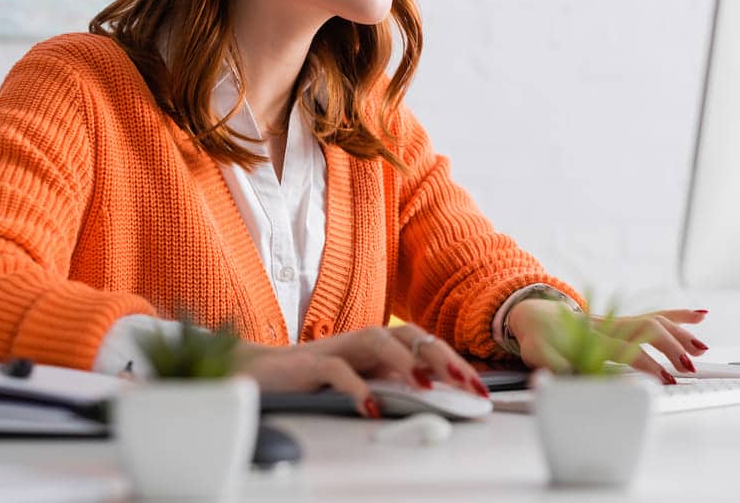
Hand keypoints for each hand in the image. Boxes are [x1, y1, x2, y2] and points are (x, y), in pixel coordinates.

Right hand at [236, 323, 490, 417]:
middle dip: (441, 358)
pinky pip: (335, 367)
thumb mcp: (363, 382)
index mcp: (379, 344)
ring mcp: (336, 347)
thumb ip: (393, 386)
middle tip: (466, 384)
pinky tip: (370, 405)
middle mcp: (362, 340)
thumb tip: (437, 401)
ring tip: (425, 385)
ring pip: (376, 341)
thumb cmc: (314, 379)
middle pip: (409, 335)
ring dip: (404, 362)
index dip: (455, 363)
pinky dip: (355, 385)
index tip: (480, 389)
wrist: (259, 373)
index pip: (425, 344)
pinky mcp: (308, 363)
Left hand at [505, 299, 709, 383]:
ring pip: (656, 320)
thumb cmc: (535, 337)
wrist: (531, 313)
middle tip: (688, 368)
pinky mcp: (624, 320)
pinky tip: (700, 315)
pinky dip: (679, 314)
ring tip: (702, 350)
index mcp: (590, 336)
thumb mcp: (536, 354)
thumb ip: (553, 364)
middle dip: (672, 348)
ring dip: (681, 333)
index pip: (626, 349)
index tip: (665, 379)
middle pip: (647, 329)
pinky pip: (655, 314)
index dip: (647, 364)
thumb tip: (569, 375)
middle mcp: (609, 325)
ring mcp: (618, 320)